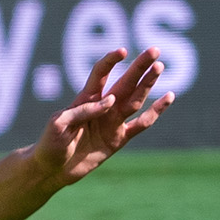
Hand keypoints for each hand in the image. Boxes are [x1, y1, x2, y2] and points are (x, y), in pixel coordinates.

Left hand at [26, 48, 174, 188]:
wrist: (53, 169)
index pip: (100, 74)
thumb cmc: (50, 144)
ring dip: (148, 84)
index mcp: (84, 99)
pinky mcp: (120, 139)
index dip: (110, 62)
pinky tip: (169, 97)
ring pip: (135, 99)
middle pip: (124, 83)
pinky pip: (142, 124)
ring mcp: (113, 122)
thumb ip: (82, 111)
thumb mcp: (59, 124)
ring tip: (159, 67)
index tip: (122, 51)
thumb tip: (111, 101)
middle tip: (154, 51)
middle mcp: (102, 108)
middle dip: (139, 67)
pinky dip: (156, 112)